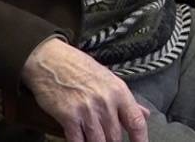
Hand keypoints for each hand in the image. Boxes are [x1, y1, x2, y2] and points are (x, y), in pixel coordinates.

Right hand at [22, 38, 148, 141]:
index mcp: (119, 92)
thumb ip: (126, 100)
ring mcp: (87, 111)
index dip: (141, 139)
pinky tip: (79, 140)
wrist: (50, 60)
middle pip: (115, 137)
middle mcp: (106, 102)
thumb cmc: (79, 68)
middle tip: (106, 138)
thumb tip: (145, 114)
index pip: (137, 122)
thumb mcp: (108, 79)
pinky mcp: (68, 117)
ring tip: (92, 138)